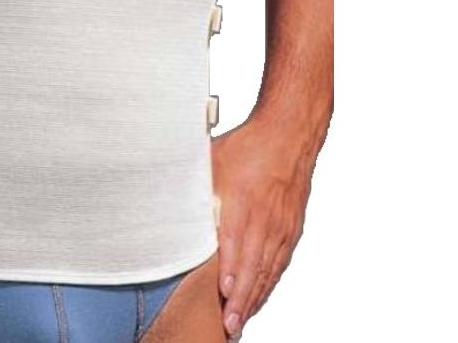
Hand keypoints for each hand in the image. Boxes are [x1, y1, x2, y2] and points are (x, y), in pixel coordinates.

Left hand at [212, 117, 315, 338]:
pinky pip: (280, 262)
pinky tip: (259, 297)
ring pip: (268, 269)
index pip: (236, 243)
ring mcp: (281, 226)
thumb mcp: (212, 163)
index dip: (231, 270)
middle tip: (230, 324)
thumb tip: (166, 203)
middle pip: (254, 266)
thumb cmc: (248, 146)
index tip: (223, 292)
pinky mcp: (291, 229)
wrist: (289, 134)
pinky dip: (269, 283)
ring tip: (240, 319)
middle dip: (241, 298)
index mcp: (242, 202)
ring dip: (254, 297)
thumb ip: (193, 188)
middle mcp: (265, 218)